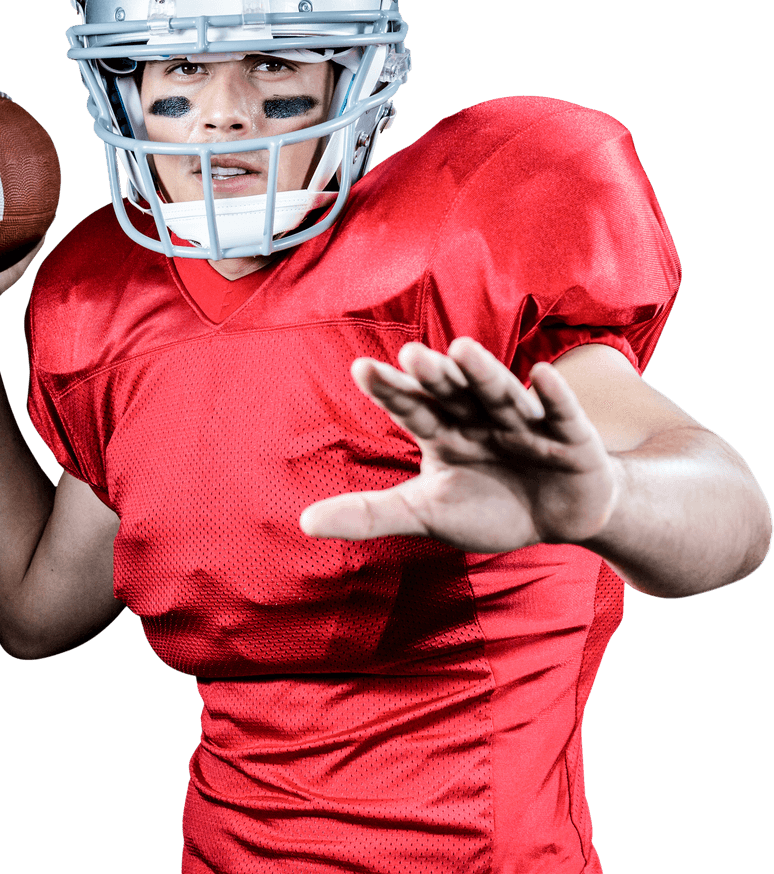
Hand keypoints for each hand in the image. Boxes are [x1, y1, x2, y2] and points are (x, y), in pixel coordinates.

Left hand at [299, 337, 619, 551]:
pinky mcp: (570, 436)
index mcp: (443, 430)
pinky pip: (560, 413)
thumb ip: (368, 514)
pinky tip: (540, 375)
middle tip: (411, 355)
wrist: (559, 519)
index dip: (391, 388)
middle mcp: (479, 416)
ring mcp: (524, 422)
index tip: (362, 368)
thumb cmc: (488, 507)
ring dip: (483, 373)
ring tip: (461, 351)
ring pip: (500, 393)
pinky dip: (552, 396)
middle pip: (453, 392)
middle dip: (434, 375)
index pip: (411, 406)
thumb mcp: (424, 513)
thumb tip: (303, 522)